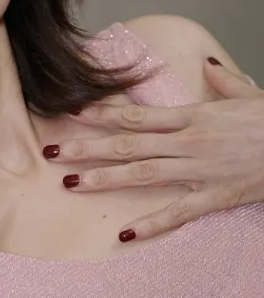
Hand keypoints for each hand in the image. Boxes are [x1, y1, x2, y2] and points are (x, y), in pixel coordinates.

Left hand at [45, 61, 263, 241]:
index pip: (135, 114)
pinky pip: (178, 213)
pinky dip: (152, 224)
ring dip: (104, 179)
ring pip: (142, 174)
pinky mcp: (216, 196)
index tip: (71, 113)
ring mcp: (199, 170)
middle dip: (87, 148)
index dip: (100, 113)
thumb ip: (223, 81)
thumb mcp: (249, 94)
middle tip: (53, 153)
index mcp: (192, 116)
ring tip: (71, 183)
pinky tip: (126, 233)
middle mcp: (188, 141)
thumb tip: (209, 64)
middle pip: (127, 143)